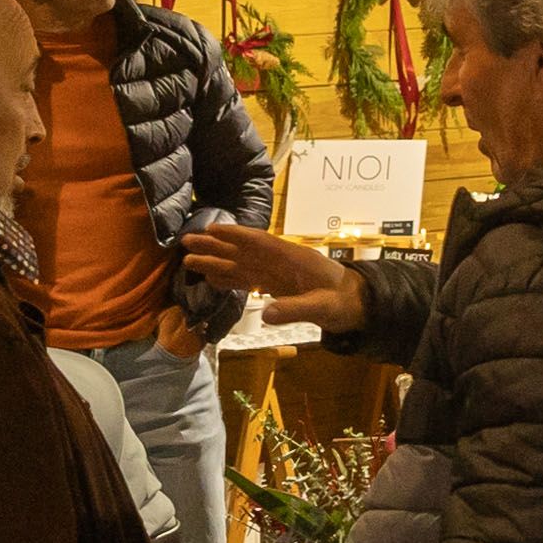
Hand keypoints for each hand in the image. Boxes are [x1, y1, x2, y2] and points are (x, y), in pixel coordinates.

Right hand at [178, 223, 363, 332]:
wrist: (355, 306)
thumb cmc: (343, 303)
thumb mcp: (323, 308)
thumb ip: (295, 309)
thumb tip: (264, 314)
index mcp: (292, 258)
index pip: (260, 242)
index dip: (236, 235)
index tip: (212, 228)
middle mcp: (279, 262)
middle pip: (243, 251)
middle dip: (216, 246)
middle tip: (187, 241)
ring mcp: (276, 274)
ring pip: (240, 264)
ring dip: (216, 261)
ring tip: (189, 259)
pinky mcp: (275, 286)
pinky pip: (247, 280)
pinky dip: (228, 279)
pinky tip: (210, 279)